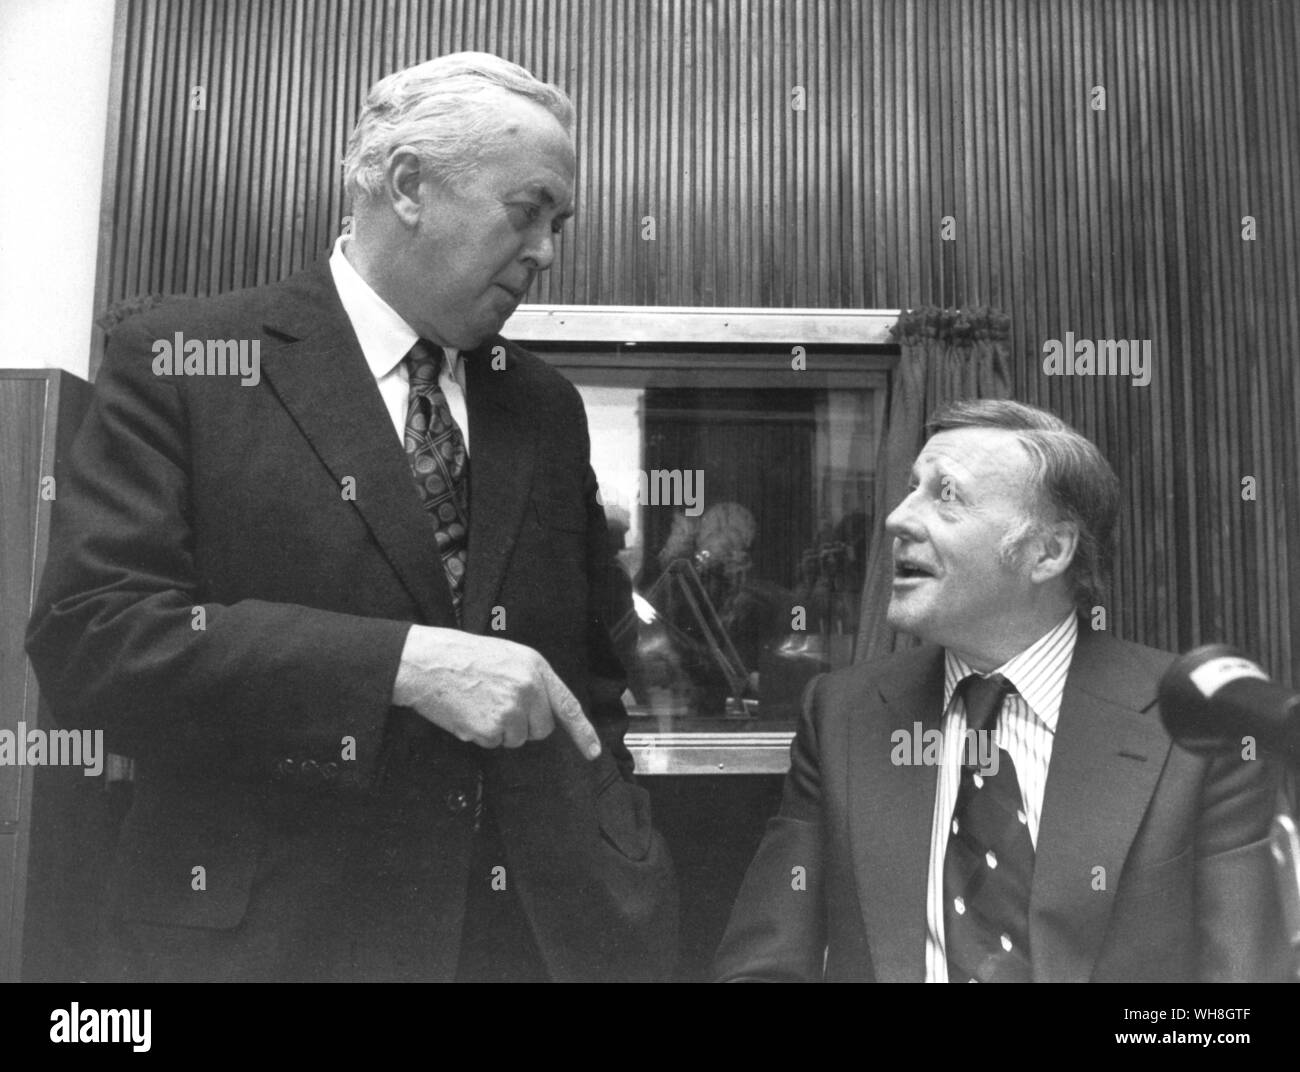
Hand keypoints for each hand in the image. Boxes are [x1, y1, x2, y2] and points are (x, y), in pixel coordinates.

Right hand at [392, 626, 600, 757]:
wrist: (429, 662)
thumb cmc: (464, 656)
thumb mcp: (509, 655)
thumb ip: (532, 680)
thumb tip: (543, 708)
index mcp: (536, 668)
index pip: (568, 705)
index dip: (583, 731)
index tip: (594, 751)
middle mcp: (529, 689)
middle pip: (541, 729)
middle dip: (524, 724)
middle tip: (498, 703)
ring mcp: (510, 711)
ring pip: (516, 739)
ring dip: (500, 729)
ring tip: (479, 703)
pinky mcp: (490, 729)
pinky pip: (493, 743)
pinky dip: (481, 734)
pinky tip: (468, 712)